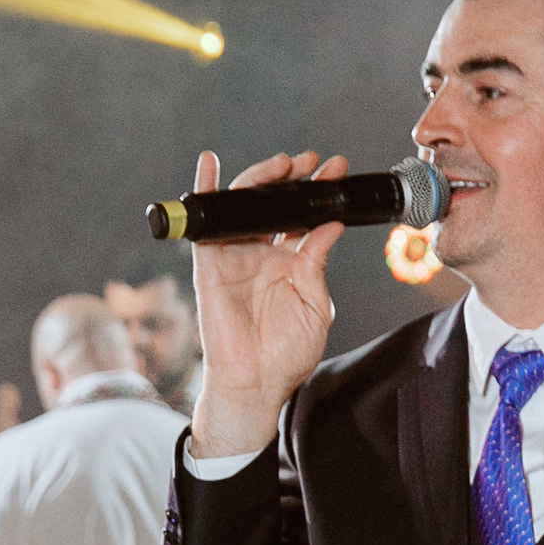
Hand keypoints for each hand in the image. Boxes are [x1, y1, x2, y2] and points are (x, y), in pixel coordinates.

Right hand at [189, 148, 348, 456]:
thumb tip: (331, 224)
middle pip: (275, 203)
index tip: (338, 171)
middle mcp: (263, 253)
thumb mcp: (316, 304)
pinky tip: (209, 164)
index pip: (304, 216)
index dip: (320, 191)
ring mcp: (236, 256)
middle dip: (293, 177)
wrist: (258, 383)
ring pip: (245, 204)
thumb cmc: (287, 354)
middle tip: (313, 161)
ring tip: (284, 164)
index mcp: (291, 262)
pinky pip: (205, 222)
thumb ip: (318, 262)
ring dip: (261, 178)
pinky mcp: (211, 263)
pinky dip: (205, 190)